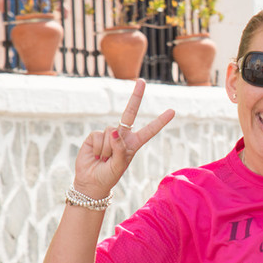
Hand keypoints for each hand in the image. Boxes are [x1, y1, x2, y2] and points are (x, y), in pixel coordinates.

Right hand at [72, 79, 174, 198]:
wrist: (90, 182)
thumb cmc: (108, 176)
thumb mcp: (119, 166)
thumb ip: (120, 149)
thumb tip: (114, 132)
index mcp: (133, 144)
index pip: (149, 131)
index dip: (160, 121)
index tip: (172, 111)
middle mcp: (122, 136)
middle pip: (129, 113)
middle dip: (135, 97)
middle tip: (141, 81)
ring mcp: (108, 134)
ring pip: (111, 131)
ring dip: (107, 149)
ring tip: (104, 159)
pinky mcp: (95, 136)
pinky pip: (99, 136)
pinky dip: (98, 148)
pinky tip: (96, 155)